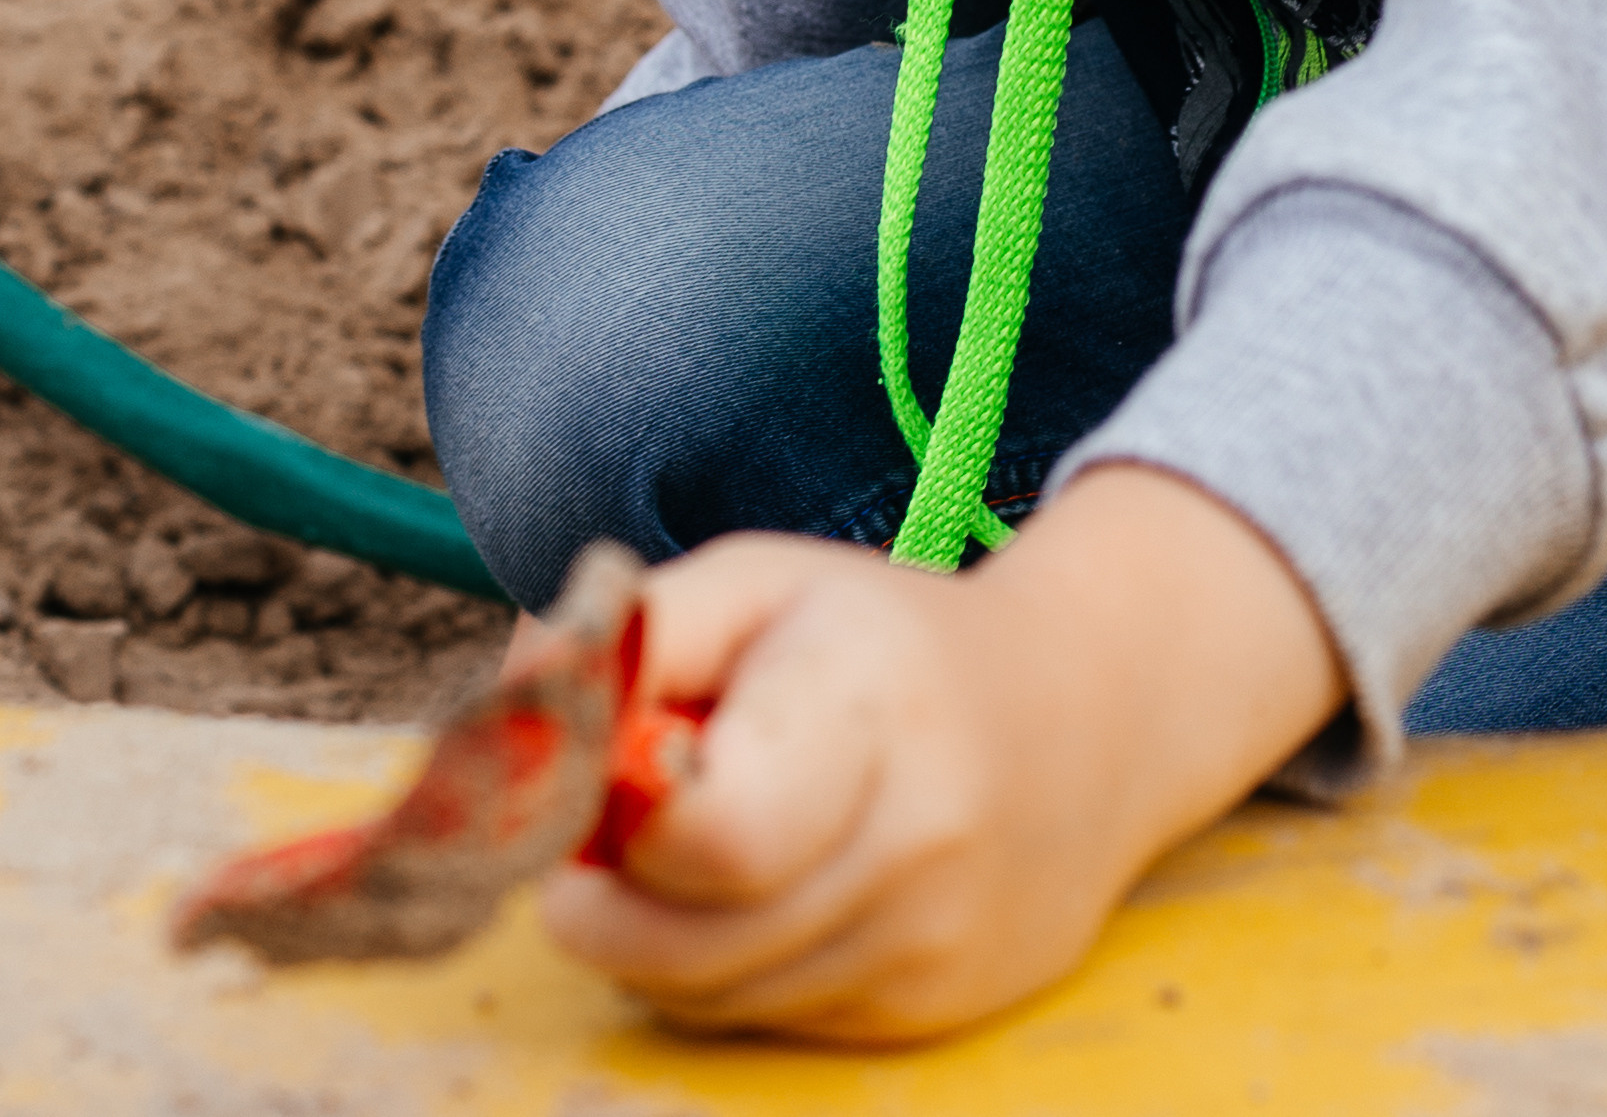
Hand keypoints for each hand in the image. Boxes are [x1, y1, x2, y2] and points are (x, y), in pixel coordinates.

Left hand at [538, 463, 1346, 1043]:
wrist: (1091, 719)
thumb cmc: (887, 638)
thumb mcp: (762, 584)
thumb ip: (632, 634)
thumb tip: (515, 697)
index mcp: (870, 704)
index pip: (711, 834)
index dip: (620, 824)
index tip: (609, 776)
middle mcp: (914, 839)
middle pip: (683, 944)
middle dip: (605, 895)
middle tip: (607, 828)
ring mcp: (931, 943)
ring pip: (710, 999)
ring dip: (659, 937)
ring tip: (694, 845)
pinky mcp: (932, 1014)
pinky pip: (766, 1022)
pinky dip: (729, 968)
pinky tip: (767, 889)